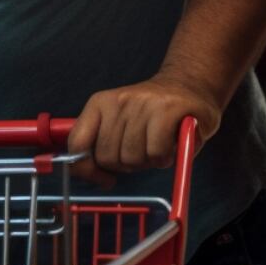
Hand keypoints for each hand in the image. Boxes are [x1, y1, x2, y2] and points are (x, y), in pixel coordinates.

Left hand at [66, 76, 220, 186]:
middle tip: (140, 153)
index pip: (77, 142)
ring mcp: (142, 104)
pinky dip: (163, 159)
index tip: (103, 178)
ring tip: (156, 147)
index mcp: (99, 103)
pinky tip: (169, 147)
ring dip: (146, 162)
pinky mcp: (167, 110)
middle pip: (107, 157)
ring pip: (131, 158)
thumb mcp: (119, 120)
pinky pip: (155, 153)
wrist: (188, 85)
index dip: (86, 169)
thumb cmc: (151, 112)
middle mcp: (117, 101)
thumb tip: (96, 175)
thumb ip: (102, 142)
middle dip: (125, 165)